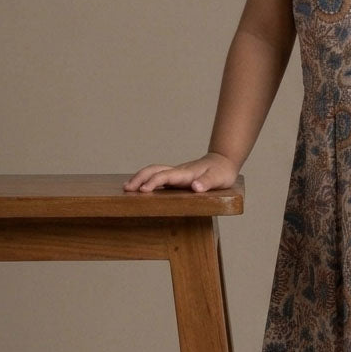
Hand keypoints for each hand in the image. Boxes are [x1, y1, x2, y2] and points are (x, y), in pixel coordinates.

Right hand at [123, 152, 239, 193]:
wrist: (224, 161)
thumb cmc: (222, 172)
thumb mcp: (219, 179)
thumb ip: (207, 183)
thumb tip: (195, 187)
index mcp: (186, 173)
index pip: (166, 176)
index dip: (153, 182)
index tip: (142, 190)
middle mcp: (178, 171)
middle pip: (154, 170)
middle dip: (139, 178)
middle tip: (126, 189)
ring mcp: (176, 173)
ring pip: (154, 171)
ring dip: (140, 177)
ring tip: (127, 187)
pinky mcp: (176, 177)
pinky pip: (158, 176)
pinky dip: (146, 179)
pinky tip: (140, 187)